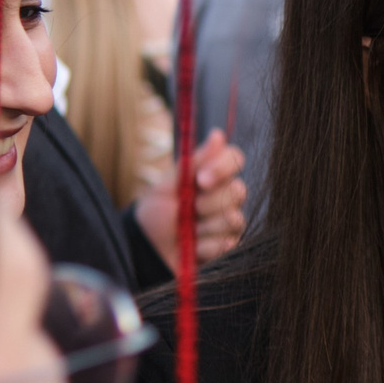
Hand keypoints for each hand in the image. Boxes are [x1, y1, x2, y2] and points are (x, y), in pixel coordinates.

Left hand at [132, 130, 247, 269]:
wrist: (145, 247)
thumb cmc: (156, 212)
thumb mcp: (168, 184)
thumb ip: (194, 161)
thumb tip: (218, 135)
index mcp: (212, 175)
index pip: (235, 159)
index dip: (223, 167)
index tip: (201, 179)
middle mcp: (226, 197)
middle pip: (238, 191)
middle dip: (208, 202)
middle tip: (189, 209)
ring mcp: (229, 223)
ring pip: (234, 219)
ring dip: (204, 227)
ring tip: (188, 231)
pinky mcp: (227, 248)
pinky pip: (227, 244)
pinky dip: (204, 246)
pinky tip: (193, 247)